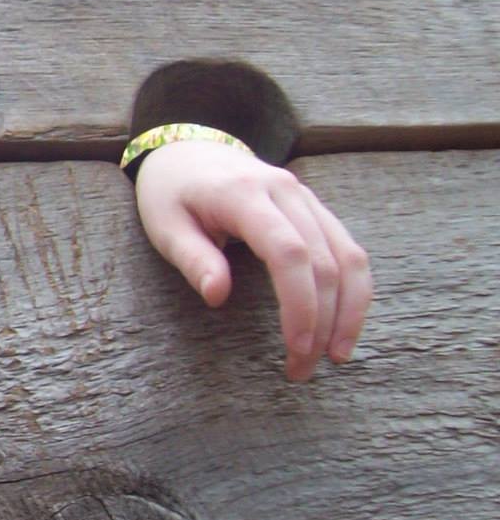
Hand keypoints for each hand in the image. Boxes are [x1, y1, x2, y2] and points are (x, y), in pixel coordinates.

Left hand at [135, 140, 371, 380]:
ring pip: (349, 256)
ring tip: (335, 356)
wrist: (189, 150)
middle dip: (323, 321)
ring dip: (349, 310)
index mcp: (244, 195)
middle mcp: (286, 191)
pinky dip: (353, 289)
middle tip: (304, 369)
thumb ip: (193, 258)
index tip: (296, 349)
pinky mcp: (316, 209)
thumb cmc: (171, 193)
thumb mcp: (165, 225)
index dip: (300, 305)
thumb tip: (218, 296)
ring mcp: (307, 198)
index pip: (289, 254)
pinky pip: (348, 250)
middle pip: (325, 262)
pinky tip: (343, 323)